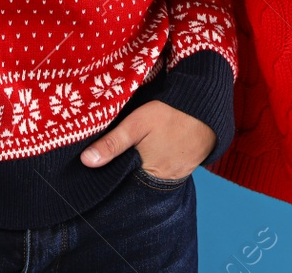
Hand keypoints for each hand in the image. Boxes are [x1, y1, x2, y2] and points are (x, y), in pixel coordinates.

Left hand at [79, 100, 216, 178]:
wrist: (205, 108)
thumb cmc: (170, 113)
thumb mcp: (137, 123)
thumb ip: (112, 143)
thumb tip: (86, 162)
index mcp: (147, 172)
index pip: (121, 183)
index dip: (110, 175)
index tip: (97, 169)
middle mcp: (162, 180)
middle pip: (135, 181)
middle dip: (124, 172)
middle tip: (115, 158)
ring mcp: (175, 175)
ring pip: (149, 176)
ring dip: (140, 168)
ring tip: (133, 153)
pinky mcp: (184, 167)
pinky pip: (164, 171)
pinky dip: (155, 164)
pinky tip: (150, 152)